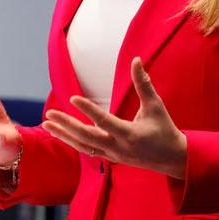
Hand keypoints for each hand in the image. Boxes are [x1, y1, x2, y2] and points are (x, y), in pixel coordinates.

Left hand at [42, 57, 187, 179]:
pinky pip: (87, 150)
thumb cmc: (164, 129)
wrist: (172, 159)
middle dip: (66, 125)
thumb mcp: (155, 106)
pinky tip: (60, 132)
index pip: (104, 121)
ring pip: (82, 146)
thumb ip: (143, 83)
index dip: (87, 109)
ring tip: (46, 124)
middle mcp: (118, 147)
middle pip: (86, 137)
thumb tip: (136, 60)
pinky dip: (72, 141)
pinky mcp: (109, 158)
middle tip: (49, 113)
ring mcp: (112, 155)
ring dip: (63, 135)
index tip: (72, 99)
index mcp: (130, 134)